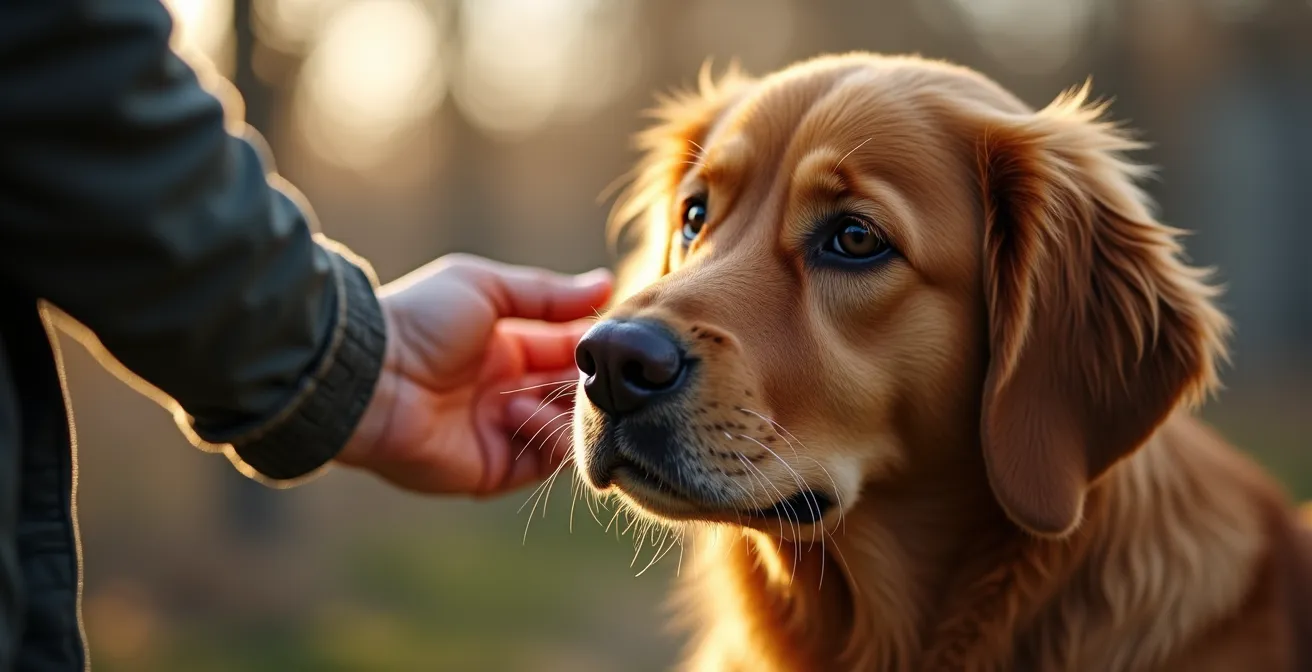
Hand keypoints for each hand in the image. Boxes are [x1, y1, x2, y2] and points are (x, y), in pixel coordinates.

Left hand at [335, 253, 610, 496]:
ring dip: (571, 409)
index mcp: (506, 347)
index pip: (568, 349)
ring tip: (558, 390)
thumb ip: (546, 294)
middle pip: (572, 392)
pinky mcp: (493, 470)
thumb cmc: (420, 320)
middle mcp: (507, 392)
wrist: (370, 374)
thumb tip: (606, 285)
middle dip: (590, 381)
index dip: (594, 346)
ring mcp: (501, 433)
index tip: (620, 340)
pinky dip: (545, 436)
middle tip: (607, 371)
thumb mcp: (486, 287)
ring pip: (566, 429)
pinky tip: (518, 411)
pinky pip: (541, 461)